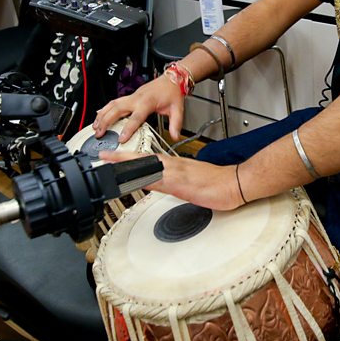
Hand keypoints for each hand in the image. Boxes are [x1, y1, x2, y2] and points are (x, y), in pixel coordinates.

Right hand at [93, 73, 185, 142]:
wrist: (172, 79)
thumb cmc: (172, 92)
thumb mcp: (177, 109)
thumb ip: (175, 124)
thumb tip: (175, 136)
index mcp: (147, 102)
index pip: (135, 118)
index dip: (127, 129)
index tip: (121, 139)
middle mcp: (136, 98)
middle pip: (117, 109)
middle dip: (106, 121)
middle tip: (99, 133)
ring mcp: (132, 96)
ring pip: (112, 104)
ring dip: (102, 115)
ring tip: (95, 126)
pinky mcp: (130, 96)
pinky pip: (114, 101)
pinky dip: (105, 108)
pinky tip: (99, 115)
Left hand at [99, 150, 243, 210]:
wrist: (236, 183)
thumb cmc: (218, 182)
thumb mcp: (192, 180)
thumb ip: (176, 180)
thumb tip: (162, 183)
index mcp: (176, 165)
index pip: (148, 159)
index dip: (129, 158)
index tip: (114, 157)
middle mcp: (174, 166)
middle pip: (143, 160)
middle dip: (122, 158)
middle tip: (103, 156)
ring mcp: (177, 174)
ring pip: (147, 167)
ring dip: (128, 165)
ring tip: (111, 163)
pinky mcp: (182, 184)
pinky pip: (159, 180)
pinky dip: (145, 178)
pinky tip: (135, 178)